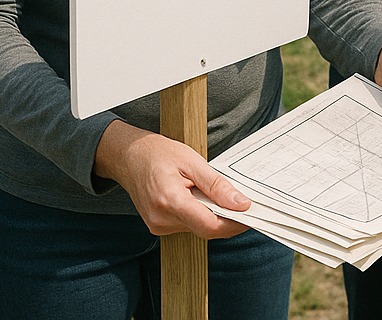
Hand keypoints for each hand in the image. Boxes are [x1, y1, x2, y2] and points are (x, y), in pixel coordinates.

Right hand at [94, 121, 249, 237]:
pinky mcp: (158, 227)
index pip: (209, 225)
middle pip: (205, 228)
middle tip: (245, 202)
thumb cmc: (159, 154)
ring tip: (221, 194)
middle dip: (228, 218)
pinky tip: (203, 198)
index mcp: (170, 201)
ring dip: (214, 215)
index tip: (251, 213)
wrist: (129, 157)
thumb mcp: (192, 161)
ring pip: (198, 228)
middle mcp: (162, 220)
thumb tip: (240, 203)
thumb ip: (216, 185)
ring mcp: (158, 226)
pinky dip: (201, 214)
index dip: (234, 223)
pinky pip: (188, 225)